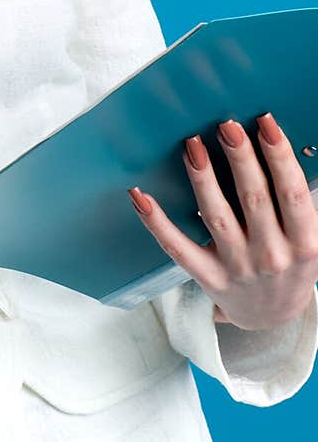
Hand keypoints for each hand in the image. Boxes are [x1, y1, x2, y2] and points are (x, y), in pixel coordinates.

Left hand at [128, 113, 317, 330]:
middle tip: (226, 124)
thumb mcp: (308, 237)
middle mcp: (271, 256)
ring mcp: (237, 268)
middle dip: (240, 157)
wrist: (273, 319)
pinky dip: (156, 221)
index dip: (279, 155)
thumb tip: (276, 145)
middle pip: (254, 199)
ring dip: (203, 178)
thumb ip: (296, 201)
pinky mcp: (207, 277)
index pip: (293, 193)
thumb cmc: (291, 263)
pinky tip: (140, 195)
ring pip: (216, 217)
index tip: (265, 121)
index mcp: (304, 243)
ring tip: (192, 145)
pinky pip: (177, 247)